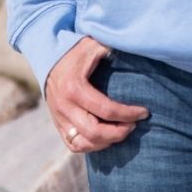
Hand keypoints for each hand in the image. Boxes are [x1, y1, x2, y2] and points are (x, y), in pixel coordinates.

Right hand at [44, 36, 147, 152]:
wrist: (47, 56)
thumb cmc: (75, 50)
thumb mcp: (92, 44)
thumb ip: (110, 47)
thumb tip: (133, 47)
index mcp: (74, 87)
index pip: (106, 110)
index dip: (129, 114)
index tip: (144, 112)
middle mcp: (64, 106)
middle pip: (95, 132)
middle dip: (119, 132)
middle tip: (134, 124)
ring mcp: (59, 117)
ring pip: (84, 143)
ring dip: (106, 142)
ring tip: (121, 131)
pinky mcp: (57, 123)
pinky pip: (74, 145)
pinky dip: (91, 146)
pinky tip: (106, 138)